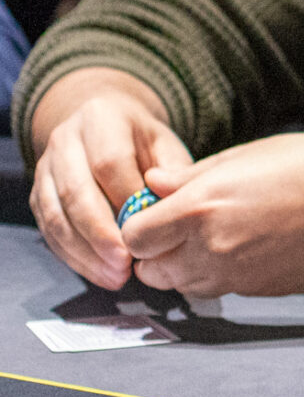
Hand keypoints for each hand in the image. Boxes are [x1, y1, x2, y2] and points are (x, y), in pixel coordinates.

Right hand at [28, 76, 190, 289]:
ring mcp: (45, 167)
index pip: (109, 162)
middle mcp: (64, 140)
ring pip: (56, 214)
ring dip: (84, 251)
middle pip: (75, 191)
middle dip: (100, 233)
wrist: (104, 126)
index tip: (146, 232)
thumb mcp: (165, 145)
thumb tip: (172, 210)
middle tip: (125, 264)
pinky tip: (97, 272)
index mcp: (101, 119)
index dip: (125, 200)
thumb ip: (173, 173)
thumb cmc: (143, 142)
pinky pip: (48, 229)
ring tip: (114, 276)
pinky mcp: (37, 193)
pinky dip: (72, 255)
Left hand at [120, 132, 303, 296]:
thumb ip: (187, 178)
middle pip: (153, 272)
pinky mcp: (262, 290)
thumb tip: (152, 186)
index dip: (141, 226)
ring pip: (186, 287)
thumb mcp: (240, 156)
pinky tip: (253, 246)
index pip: (134, 238)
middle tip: (182, 231)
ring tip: (218, 238)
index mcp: (199, 209)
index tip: (156, 215)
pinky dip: (227, 274)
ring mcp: (239, 276)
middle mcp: (213, 249)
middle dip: (160, 253)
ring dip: (189, 268)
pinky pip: (226, 289)